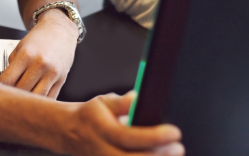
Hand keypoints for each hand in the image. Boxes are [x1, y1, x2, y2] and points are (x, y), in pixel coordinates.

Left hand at [0, 8, 77, 97]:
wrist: (61, 30)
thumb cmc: (39, 39)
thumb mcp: (21, 47)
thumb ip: (12, 66)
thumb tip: (5, 85)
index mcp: (26, 55)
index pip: (8, 80)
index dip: (0, 89)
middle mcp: (40, 64)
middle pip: (21, 91)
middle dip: (12, 96)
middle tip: (8, 98)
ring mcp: (52, 73)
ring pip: (36, 98)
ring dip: (27, 102)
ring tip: (21, 101)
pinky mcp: (62, 79)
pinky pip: (50, 98)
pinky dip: (41, 102)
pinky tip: (35, 100)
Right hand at [62, 92, 182, 155]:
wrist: (70, 133)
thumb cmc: (92, 116)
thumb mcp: (103, 102)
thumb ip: (121, 102)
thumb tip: (136, 98)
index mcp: (101, 130)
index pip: (129, 137)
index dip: (154, 137)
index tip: (174, 132)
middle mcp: (102, 151)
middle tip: (178, 147)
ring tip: (173, 154)